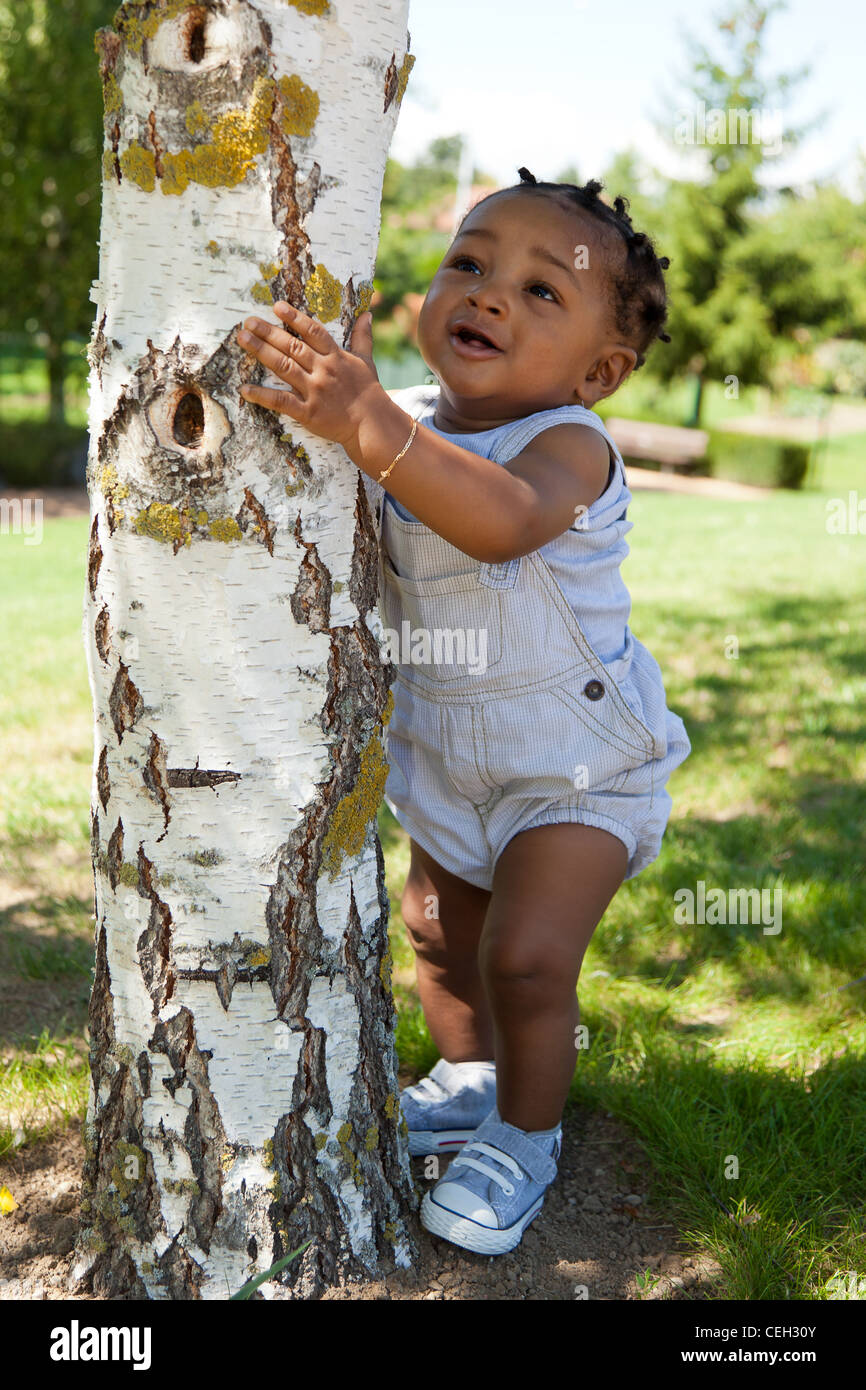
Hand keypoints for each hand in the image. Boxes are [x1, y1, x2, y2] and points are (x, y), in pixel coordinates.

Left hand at [235, 301, 385, 452]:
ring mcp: (314, 391)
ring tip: (243, 339)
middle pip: (292, 346)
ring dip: (261, 351)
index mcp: (336, 357)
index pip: (313, 332)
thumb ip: (363, 337)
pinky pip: (281, 402)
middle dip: (269, 332)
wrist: (373, 424)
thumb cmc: (369, 392)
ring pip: (283, 367)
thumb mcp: (366, 361)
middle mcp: (323, 370)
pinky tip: (245, 389)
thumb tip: (367, 314)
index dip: (294, 318)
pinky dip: (262, 395)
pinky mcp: (308, 413)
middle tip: (248, 321)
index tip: (277, 306)